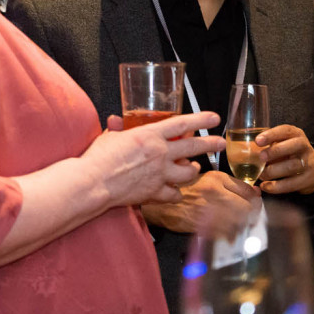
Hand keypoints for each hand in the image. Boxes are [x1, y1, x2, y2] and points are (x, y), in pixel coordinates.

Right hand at [83, 111, 225, 207]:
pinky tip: (176, 192)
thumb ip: (118, 129)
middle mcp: (160, 153)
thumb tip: (115, 121)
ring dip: (193, 171)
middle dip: (211, 144)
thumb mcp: (110, 136)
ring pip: (188, 173)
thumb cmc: (98, 158)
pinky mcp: (155, 193)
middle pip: (194, 148)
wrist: (93, 183)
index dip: (201, 120)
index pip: (183, 124)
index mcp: (150, 135)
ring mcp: (160, 174)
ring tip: (195, 168)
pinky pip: (174, 194)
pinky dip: (176, 194)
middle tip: (221, 143)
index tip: (213, 118)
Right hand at [141, 170, 259, 233]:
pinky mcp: (205, 229)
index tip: (257, 205)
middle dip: (254, 215)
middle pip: (247, 209)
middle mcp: (215, 196)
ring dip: (245, 227)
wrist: (164, 205)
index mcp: (218, 181)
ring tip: (244, 227)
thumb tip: (256, 193)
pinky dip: (233, 236)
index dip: (257, 201)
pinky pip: (227, 234)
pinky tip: (232, 234)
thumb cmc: (187, 189)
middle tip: (254, 218)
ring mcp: (210, 213)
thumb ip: (235, 185)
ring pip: (240, 224)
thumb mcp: (211, 179)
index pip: (249, 193)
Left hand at [255, 125, 313, 194]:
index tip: (258, 141)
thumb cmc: (289, 154)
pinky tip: (266, 186)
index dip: (271, 135)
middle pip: (293, 146)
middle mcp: (305, 147)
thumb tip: (247, 151)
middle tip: (261, 157)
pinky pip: (291, 184)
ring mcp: (309, 163)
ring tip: (261, 175)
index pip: (286, 130)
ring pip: (291, 166)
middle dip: (275, 152)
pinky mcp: (308, 179)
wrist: (311, 171)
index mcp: (296, 134)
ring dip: (273, 172)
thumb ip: (269, 145)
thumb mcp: (282, 144)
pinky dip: (276, 187)